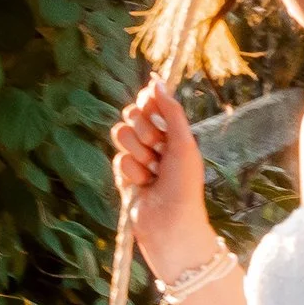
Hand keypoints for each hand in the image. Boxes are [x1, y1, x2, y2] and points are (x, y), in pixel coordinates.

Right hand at [110, 78, 213, 273]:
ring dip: (138, 152)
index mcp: (172, 132)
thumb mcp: (184, 143)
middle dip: (144, 130)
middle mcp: (154, 143)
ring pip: (121, 135)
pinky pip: (118, 160)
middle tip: (158, 148)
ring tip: (152, 171)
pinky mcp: (123, 176)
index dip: (148, 102)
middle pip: (132, 115)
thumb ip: (171, 111)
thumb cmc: (184, 185)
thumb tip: (156, 81)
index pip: (150, 103)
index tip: (151, 105)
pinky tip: (144, 186)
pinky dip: (132, 172)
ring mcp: (137, 159)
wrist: (170, 223)